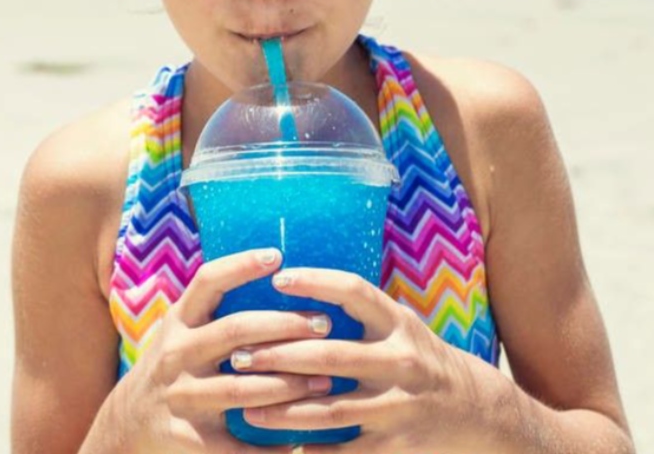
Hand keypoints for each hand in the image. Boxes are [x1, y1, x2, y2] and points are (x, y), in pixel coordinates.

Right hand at [112, 249, 336, 453]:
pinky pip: (236, 447)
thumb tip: (275, 268)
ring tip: (324, 382)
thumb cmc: (174, 363)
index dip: (241, 265)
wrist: (126, 423)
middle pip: (235, 331)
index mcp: (179, 320)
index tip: (278, 255)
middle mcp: (177, 353)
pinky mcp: (187, 439)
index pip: (208, 281)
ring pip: (242, 389)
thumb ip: (216, 305)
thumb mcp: (183, 328)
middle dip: (285, 326)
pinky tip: (298, 442)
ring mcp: (181, 396)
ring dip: (288, 385)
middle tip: (326, 324)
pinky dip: (269, 446)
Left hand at [232, 267, 485, 453]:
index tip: (278, 278)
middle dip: (278, 356)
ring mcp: (398, 407)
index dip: (316, 281)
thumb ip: (359, 310)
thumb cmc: (420, 357)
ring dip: (283, 410)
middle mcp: (399, 361)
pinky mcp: (394, 446)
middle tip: (238, 354)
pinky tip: (278, 448)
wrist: (475, 411)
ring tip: (246, 406)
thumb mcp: (400, 324)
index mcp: (398, 323)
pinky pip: (343, 451)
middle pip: (328, 355)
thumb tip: (298, 282)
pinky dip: (310, 451)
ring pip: (329, 410)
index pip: (354, 291)